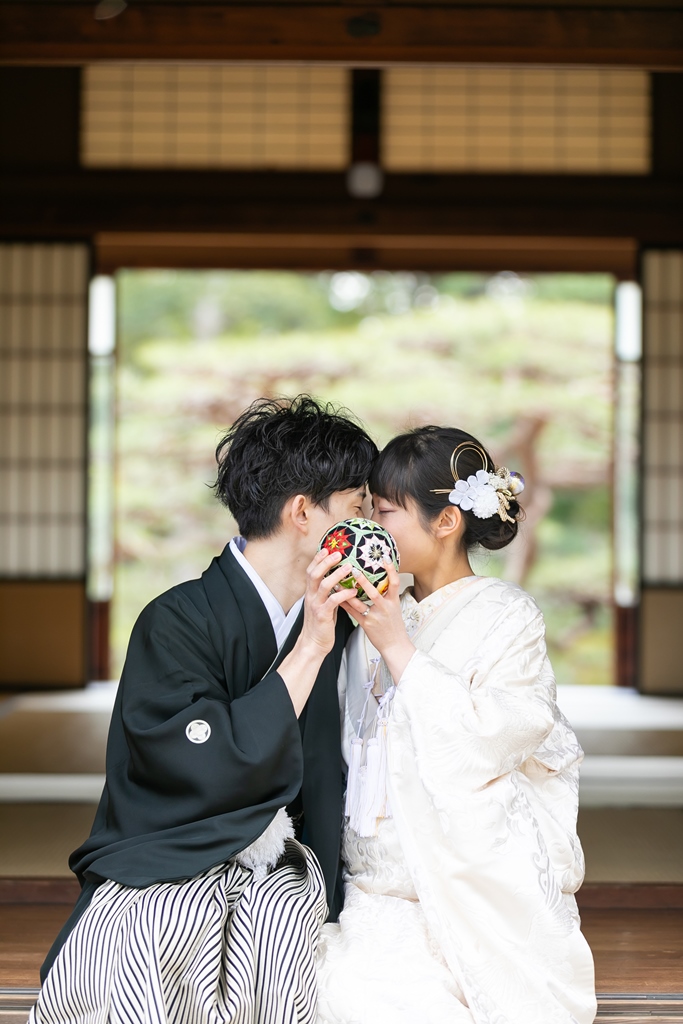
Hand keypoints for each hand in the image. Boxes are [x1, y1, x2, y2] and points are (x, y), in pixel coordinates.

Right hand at [278, 549, 357, 716]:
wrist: (314, 644)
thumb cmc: (322, 624)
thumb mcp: (323, 604)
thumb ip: (328, 592)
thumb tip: (339, 580)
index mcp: (311, 593)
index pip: (311, 571)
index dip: (318, 559)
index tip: (327, 548)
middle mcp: (311, 596)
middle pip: (314, 573)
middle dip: (326, 561)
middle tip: (338, 553)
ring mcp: (316, 605)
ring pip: (324, 585)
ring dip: (337, 574)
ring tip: (349, 567)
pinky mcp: (323, 615)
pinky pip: (333, 601)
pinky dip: (344, 594)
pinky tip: (353, 590)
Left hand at [341, 561, 415, 683]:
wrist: (395, 645)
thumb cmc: (394, 625)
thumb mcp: (395, 607)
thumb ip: (388, 594)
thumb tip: (381, 579)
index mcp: (393, 602)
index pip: (394, 583)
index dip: (391, 570)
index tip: (384, 557)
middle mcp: (385, 608)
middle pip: (373, 592)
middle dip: (363, 581)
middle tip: (352, 569)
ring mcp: (375, 617)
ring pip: (359, 603)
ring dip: (347, 592)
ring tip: (337, 581)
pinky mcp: (366, 624)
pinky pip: (352, 612)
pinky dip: (344, 603)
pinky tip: (336, 596)